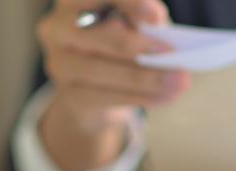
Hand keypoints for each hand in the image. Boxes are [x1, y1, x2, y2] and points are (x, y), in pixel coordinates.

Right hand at [36, 0, 190, 170]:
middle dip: (136, 45)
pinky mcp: (67, 94)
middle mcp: (57, 26)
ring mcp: (58, 62)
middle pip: (94, 33)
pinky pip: (102, 96)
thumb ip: (145, 22)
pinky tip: (163, 96)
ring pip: (98, 69)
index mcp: (75, 0)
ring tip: (177, 82)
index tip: (155, 17)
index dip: (128, 3)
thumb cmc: (121, 45)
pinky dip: (138, 96)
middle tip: (171, 55)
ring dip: (143, 77)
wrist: (98, 89)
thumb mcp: (136, 25)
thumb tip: (162, 35)